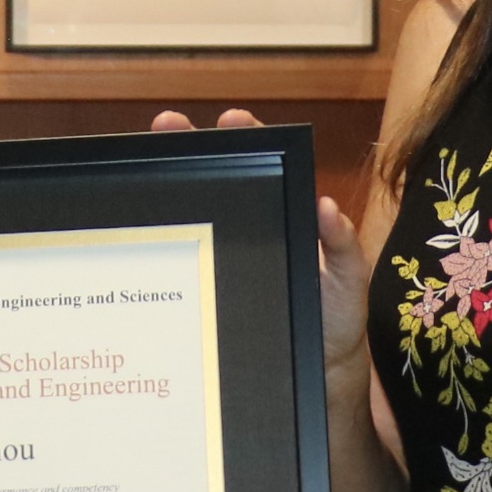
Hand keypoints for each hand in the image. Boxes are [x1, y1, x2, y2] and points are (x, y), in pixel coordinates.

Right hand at [151, 109, 365, 375]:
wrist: (315, 372)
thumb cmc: (336, 320)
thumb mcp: (347, 283)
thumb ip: (343, 247)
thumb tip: (327, 207)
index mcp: (285, 218)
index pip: (265, 167)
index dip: (246, 138)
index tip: (230, 119)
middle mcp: (252, 230)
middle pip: (220, 180)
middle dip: (191, 147)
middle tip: (167, 125)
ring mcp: (227, 255)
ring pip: (197, 213)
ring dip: (170, 187)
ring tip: (148, 162)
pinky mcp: (209, 285)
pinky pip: (185, 257)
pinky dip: (163, 239)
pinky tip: (144, 226)